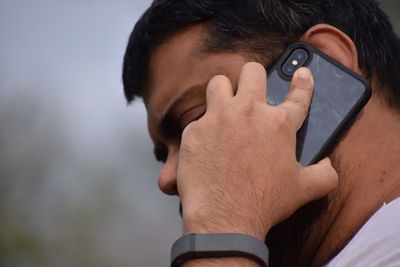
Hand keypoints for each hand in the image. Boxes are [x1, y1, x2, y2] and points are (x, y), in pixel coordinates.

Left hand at [177, 63, 337, 240]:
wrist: (225, 218)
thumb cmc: (265, 203)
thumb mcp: (305, 189)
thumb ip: (325, 174)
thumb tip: (327, 165)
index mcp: (279, 123)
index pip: (299, 94)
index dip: (303, 81)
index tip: (302, 73)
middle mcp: (248, 112)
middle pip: (251, 72)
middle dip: (253, 78)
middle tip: (251, 92)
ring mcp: (218, 118)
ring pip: (218, 83)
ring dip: (223, 92)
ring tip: (224, 107)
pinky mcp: (195, 131)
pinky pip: (198, 120)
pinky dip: (204, 129)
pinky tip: (206, 146)